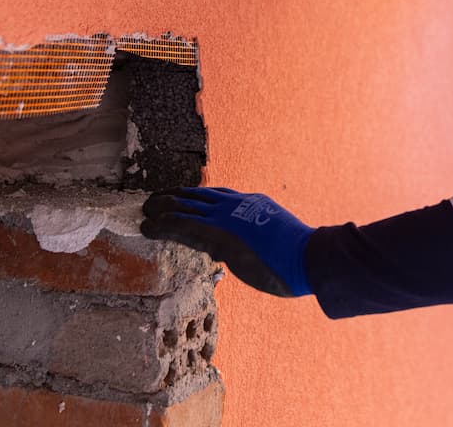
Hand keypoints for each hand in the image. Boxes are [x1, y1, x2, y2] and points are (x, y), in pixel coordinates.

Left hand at [141, 187, 313, 297]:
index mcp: (251, 203)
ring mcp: (225, 218)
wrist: (308, 256)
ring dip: (160, 208)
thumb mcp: (277, 239)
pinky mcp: (217, 235)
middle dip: (172, 196)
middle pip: (195, 195)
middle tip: (154, 200)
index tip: (181, 197)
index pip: (215, 195)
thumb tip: (249, 251)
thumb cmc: (301, 257)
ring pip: (183, 206)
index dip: (194, 196)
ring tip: (144, 210)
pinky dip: (162, 225)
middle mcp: (235, 205)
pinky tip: (148, 227)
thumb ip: (259, 240)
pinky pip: (182, 225)